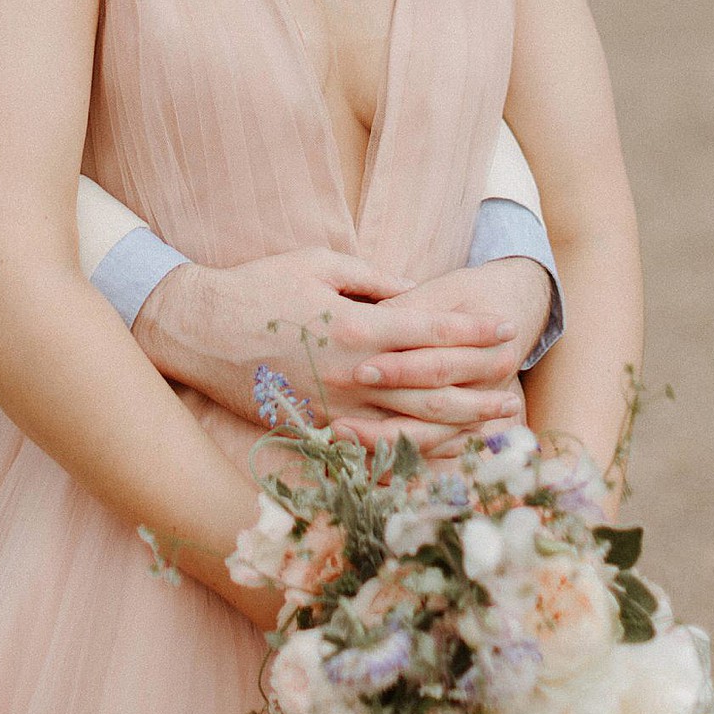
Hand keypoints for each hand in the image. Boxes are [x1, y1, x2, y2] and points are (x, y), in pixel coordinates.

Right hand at [132, 247, 524, 444]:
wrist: (198, 330)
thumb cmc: (258, 286)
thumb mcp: (319, 264)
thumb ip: (375, 280)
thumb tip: (417, 292)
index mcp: (355, 327)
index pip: (431, 331)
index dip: (473, 331)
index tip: (506, 328)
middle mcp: (352, 374)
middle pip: (433, 386)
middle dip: (480, 384)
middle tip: (514, 382)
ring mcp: (337, 408)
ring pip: (413, 424)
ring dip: (461, 423)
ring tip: (494, 420)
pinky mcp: (319, 428)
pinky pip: (378, 445)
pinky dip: (416, 449)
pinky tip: (443, 449)